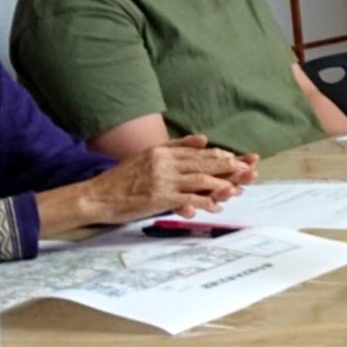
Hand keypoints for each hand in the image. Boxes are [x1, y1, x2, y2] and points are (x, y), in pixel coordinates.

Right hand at [83, 135, 253, 221]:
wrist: (97, 196)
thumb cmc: (122, 180)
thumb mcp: (148, 156)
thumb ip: (176, 146)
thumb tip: (203, 139)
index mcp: (162, 150)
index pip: (200, 152)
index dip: (222, 156)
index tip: (240, 160)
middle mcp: (164, 162)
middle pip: (204, 163)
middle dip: (230, 167)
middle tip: (249, 171)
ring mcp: (162, 179)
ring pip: (200, 179)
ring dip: (222, 185)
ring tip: (238, 189)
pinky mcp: (159, 197)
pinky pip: (188, 198)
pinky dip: (205, 202)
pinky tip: (216, 206)